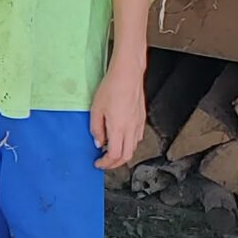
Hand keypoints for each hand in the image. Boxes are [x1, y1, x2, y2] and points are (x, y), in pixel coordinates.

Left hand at [91, 52, 147, 168]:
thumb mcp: (96, 109)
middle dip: (114, 164)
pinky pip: (137, 138)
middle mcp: (131, 129)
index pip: (114, 155)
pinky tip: (121, 138)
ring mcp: (138, 124)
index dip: (106, 163)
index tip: (98, 164)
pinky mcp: (142, 118)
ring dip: (122, 154)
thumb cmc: (111, 88)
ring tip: (111, 150)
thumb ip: (96, 129)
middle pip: (126, 156)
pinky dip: (129, 144)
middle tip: (104, 162)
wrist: (128, 74)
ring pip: (133, 148)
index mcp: (118, 128)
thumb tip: (98, 142)